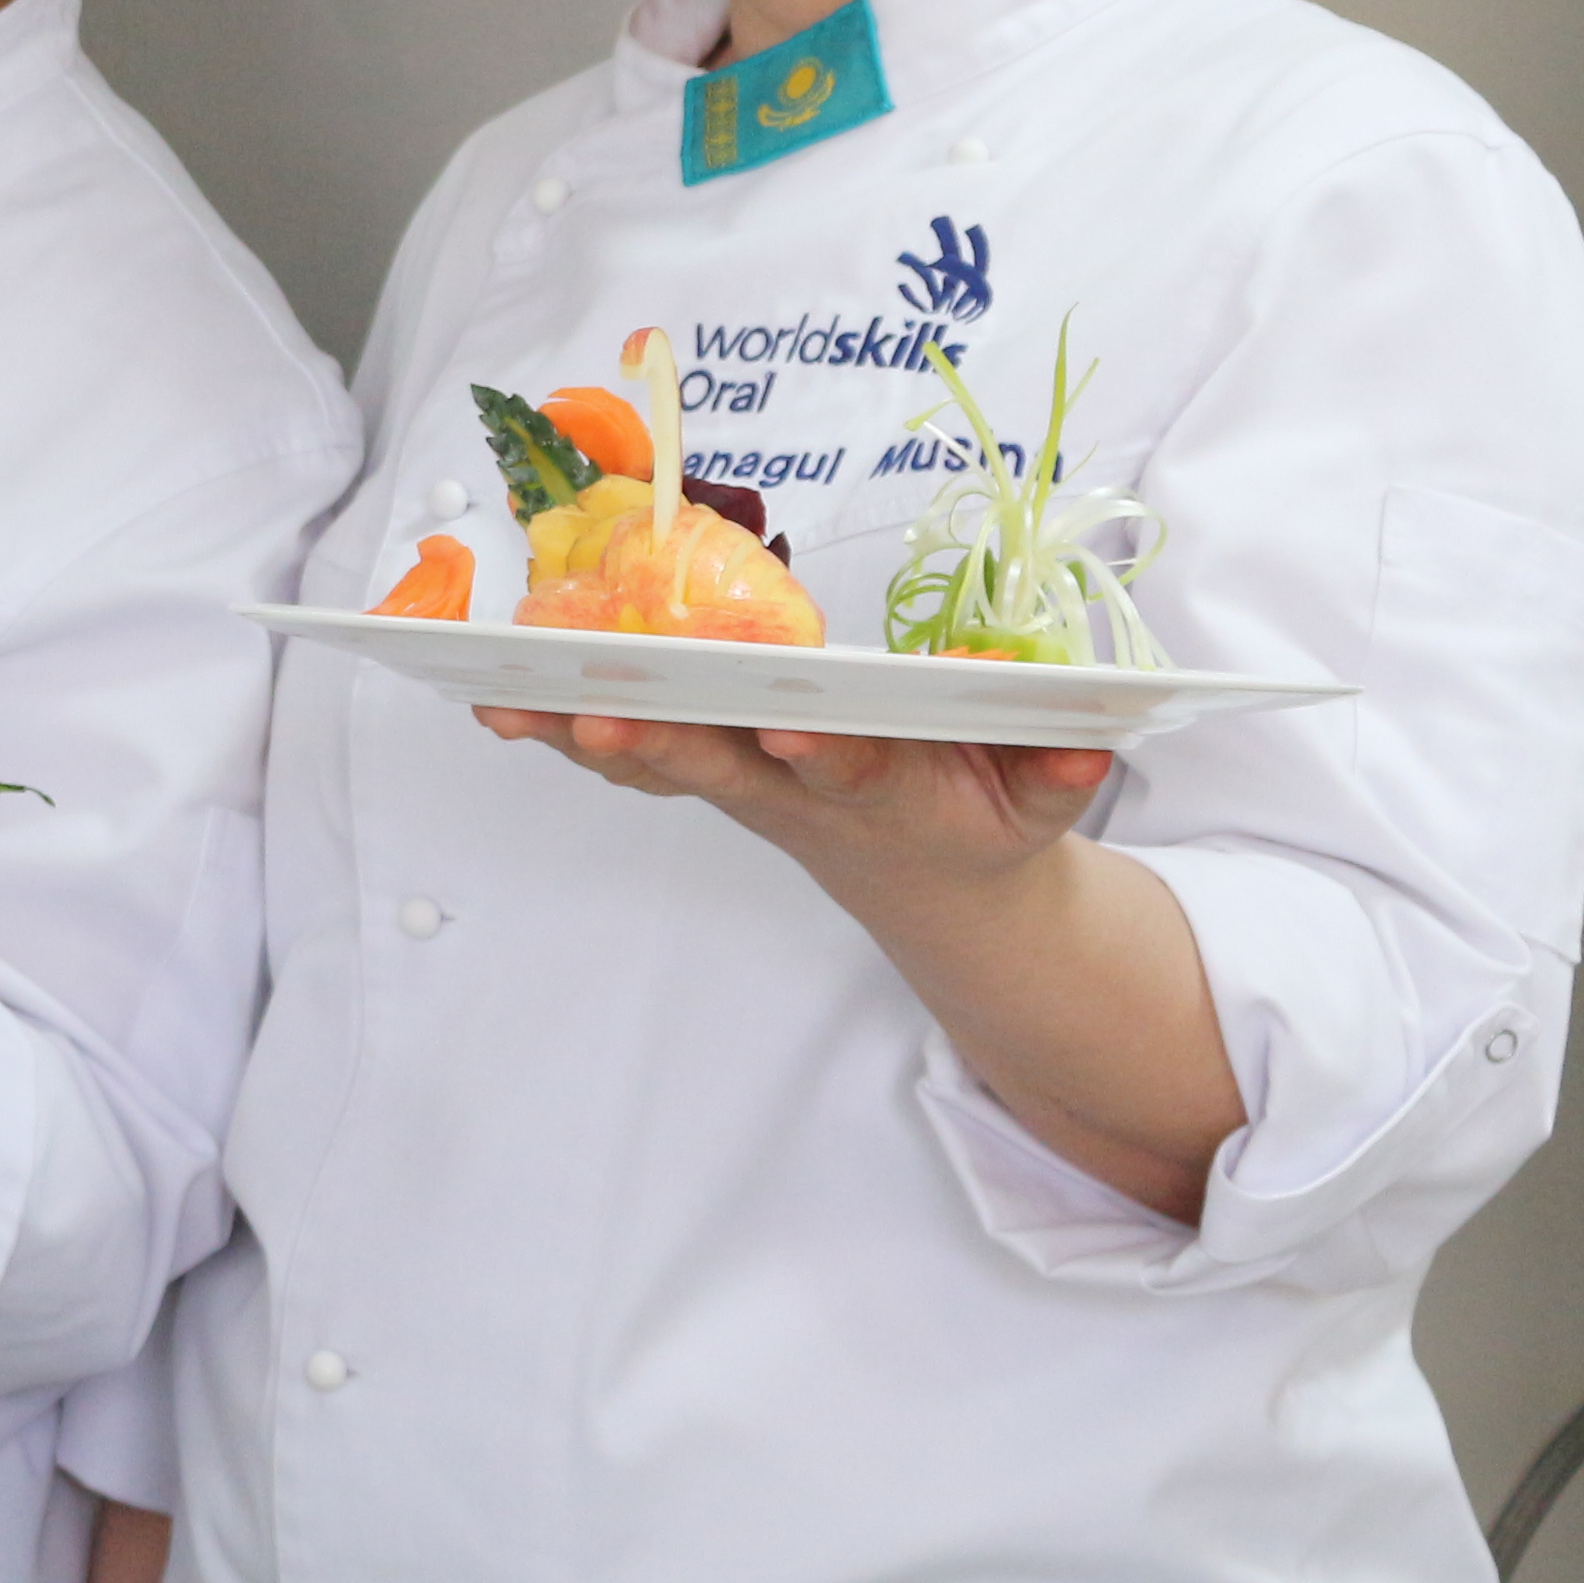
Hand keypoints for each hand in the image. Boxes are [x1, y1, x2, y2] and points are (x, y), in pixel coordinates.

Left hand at [475, 707, 1234, 1218]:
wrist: (937, 882)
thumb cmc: (984, 816)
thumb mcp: (1039, 805)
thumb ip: (1058, 773)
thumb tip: (1086, 744)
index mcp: (888, 791)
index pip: (853, 770)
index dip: (824, 753)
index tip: (793, 730)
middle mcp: (799, 790)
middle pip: (725, 767)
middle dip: (663, 743)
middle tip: (599, 719)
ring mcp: (746, 785)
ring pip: (658, 759)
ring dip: (583, 734)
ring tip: (504, 701)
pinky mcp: (711, 772)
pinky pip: (632, 754)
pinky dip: (565, 730)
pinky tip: (497, 701)